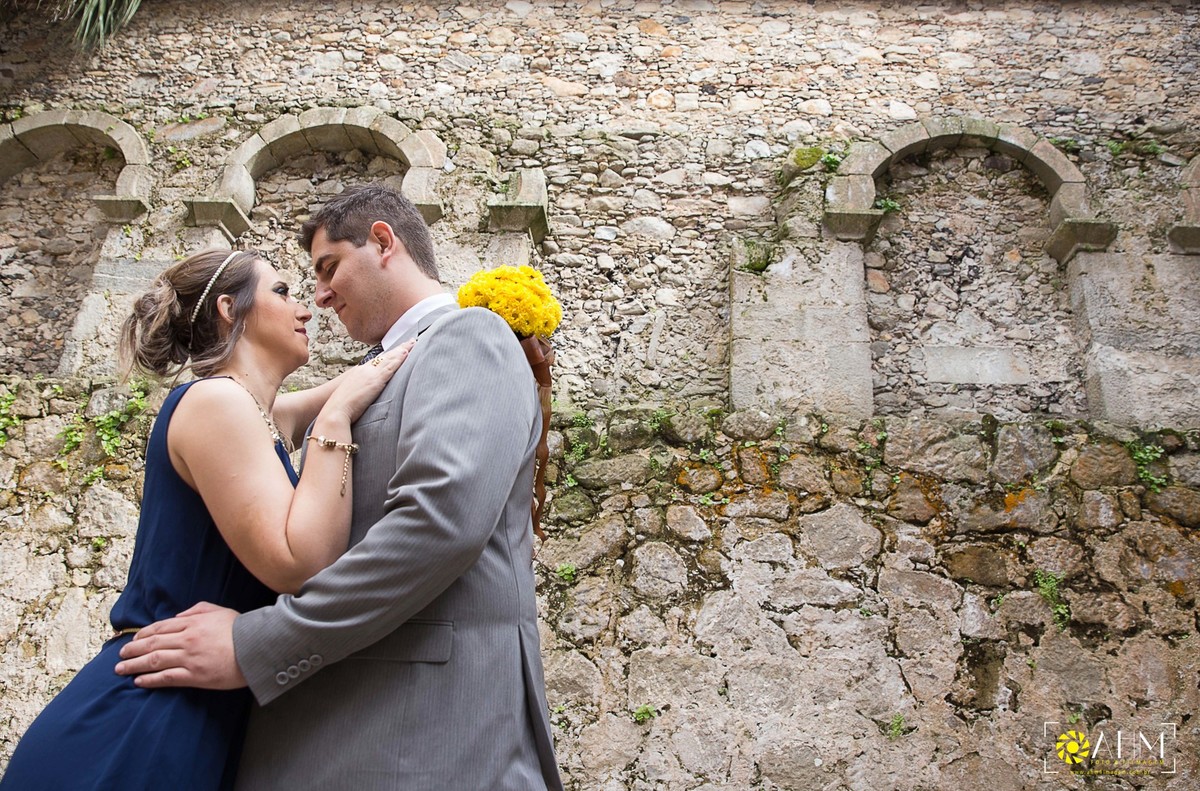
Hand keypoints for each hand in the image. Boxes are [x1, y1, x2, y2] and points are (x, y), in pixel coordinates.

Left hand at [114, 602, 246, 689]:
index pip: (160, 628)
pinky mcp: (195, 676)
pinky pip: (167, 678)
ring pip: (155, 660)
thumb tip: (178, 616)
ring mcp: (189, 658)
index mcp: (192, 623)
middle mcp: (187, 639)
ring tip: (121, 669)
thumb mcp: (219, 611)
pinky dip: (151, 679)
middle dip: (133, 650)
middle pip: (153, 644)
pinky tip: (139, 681)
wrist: (257, 648)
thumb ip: (196, 610)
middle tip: (120, 656)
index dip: (143, 635)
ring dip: (135, 665)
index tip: (132, 641)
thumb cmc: (241, 629)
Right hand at [324, 340, 413, 423]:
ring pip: (390, 359)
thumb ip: (360, 391)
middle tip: (410, 341)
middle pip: (385, 356)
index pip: (377, 360)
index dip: (388, 354)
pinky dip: (399, 359)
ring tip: (412, 343)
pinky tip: (407, 353)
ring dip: (402, 350)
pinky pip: (391, 367)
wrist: (335, 410)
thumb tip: (365, 394)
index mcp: (359, 372)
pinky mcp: (375, 381)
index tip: (397, 349)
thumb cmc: (341, 407)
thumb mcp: (350, 394)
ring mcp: (370, 374)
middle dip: (398, 349)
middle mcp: (365, 370)